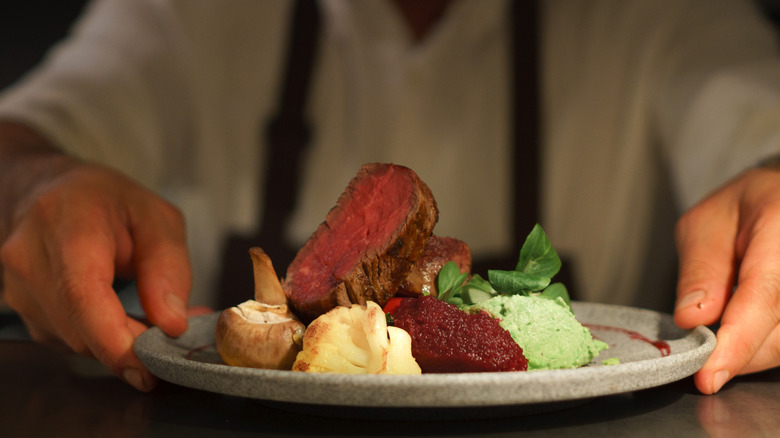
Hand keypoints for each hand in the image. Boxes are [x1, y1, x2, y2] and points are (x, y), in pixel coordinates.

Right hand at [0, 155, 193, 390]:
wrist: (50, 192)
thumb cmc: (108, 201)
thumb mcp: (157, 218)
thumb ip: (168, 267)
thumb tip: (171, 323)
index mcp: (68, 222)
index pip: (82, 293)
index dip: (115, 339)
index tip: (149, 366)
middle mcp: (30, 258)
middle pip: (81, 328)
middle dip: (135, 345)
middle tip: (178, 337)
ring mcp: (19, 288)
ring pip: (77, 342)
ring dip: (123, 341)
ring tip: (157, 317)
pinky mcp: (25, 312)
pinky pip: (70, 341)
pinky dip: (105, 339)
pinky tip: (127, 318)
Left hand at [674, 165, 779, 393]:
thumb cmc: (744, 208)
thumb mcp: (705, 225)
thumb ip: (700, 270)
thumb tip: (691, 318)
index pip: (765, 296)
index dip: (737, 341)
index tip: (708, 375)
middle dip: (736, 355)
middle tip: (699, 361)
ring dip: (750, 355)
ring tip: (717, 343)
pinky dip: (762, 348)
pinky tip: (739, 340)